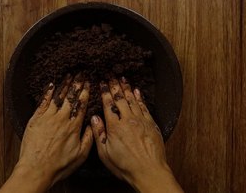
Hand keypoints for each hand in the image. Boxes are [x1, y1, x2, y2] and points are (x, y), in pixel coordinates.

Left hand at [0, 74, 92, 192]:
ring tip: (69, 75)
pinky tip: (51, 85)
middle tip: (81, 73)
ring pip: (58, 97)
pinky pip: (43, 102)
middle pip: (71, 97)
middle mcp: (61, 118)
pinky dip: (48, 93)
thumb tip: (93, 125)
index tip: (88, 83)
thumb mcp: (80, 155)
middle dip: (77, 84)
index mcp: (73, 126)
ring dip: (64, 85)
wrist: (36, 168)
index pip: (81, 105)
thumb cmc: (58, 165)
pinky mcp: (36, 119)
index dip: (85, 92)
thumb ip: (88, 138)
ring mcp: (47, 117)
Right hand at [90, 77, 182, 192]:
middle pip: (120, 99)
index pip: (108, 105)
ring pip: (132, 100)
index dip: (105, 93)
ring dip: (127, 88)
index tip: (102, 84)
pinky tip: (137, 91)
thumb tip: (94, 118)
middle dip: (115, 86)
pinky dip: (140, 98)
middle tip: (112, 76)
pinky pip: (144, 107)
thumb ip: (98, 134)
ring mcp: (141, 121)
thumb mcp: (105, 153)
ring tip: (123, 79)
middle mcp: (128, 120)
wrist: (148, 170)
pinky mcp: (151, 124)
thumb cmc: (125, 165)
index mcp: (114, 127)